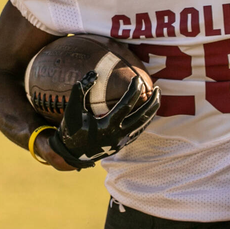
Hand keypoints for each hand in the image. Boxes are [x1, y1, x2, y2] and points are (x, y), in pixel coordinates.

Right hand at [45, 71, 159, 168]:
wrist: (71, 154)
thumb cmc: (71, 130)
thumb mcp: (72, 110)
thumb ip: (80, 91)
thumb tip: (93, 74)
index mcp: (107, 127)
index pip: (126, 105)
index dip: (134, 90)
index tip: (137, 78)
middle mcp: (118, 135)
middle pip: (142, 116)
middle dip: (152, 101)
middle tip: (158, 88)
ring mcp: (121, 141)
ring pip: (143, 125)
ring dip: (152, 110)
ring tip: (157, 97)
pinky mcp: (122, 145)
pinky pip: (139, 131)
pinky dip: (145, 120)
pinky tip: (148, 111)